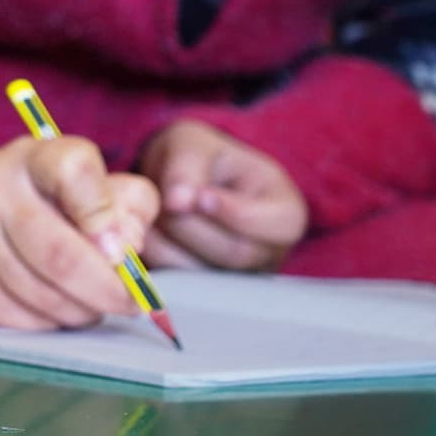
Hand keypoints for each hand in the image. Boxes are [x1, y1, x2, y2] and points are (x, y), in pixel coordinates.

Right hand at [0, 135, 158, 329]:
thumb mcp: (87, 187)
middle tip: (129, 301)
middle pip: (62, 256)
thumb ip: (126, 205)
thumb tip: (127, 249)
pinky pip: (22, 321)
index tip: (122, 247)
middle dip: (108, 289)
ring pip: (46, 297)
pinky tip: (51, 308)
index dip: (105, 212)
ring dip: (82, 310)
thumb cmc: (45, 206)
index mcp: (33, 159)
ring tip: (88, 301)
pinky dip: (50, 324)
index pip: (74, 170)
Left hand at [137, 121, 307, 271]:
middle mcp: (268, 253)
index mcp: (285, 213)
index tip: (201, 194)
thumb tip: (176, 202)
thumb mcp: (195, 144)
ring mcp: (238, 277)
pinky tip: (149, 227)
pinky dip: (154, 252)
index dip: (232, 212)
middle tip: (165, 195)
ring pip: (201, 272)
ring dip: (166, 237)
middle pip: (234, 253)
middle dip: (189, 223)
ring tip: (156, 207)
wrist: (180, 180)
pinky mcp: (205, 291)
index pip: (275, 225)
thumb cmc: (200, 159)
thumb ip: (187, 167)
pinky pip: (175, 281)